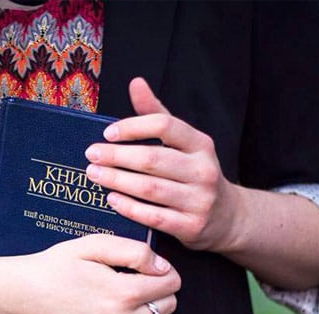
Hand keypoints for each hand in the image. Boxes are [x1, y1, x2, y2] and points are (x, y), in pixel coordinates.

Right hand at [8, 234, 180, 313]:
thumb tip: (163, 268)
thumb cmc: (56, 266)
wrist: (24, 295)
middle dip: (161, 290)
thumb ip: (135, 251)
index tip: (148, 266)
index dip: (164, 270)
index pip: (172, 283)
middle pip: (169, 306)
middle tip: (139, 280)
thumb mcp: (94, 245)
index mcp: (123, 292)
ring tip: (135, 301)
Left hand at [84, 77, 242, 252]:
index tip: (107, 133)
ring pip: (150, 188)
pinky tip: (111, 199)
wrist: (226, 217)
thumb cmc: (195, 173)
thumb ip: (157, 115)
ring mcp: (199, 200)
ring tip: (94, 175)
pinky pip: (154, 217)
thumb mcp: (184, 143)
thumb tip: (136, 83)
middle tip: (91, 155)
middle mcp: (203, 170)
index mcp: (201, 144)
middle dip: (117, 156)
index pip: (165, 126)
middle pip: (153, 159)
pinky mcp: (191, 226)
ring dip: (117, 180)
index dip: (133, 127)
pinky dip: (129, 207)